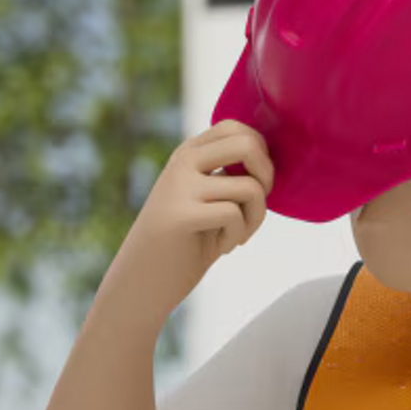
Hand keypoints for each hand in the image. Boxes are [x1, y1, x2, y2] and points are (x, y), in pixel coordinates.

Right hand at [112, 120, 273, 317]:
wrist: (142, 282)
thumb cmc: (183, 243)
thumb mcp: (205, 198)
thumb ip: (228, 174)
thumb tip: (268, 159)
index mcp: (187, 153)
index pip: (236, 127)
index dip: (260, 153)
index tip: (252, 184)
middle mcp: (182, 163)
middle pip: (249, 146)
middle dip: (267, 178)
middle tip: (253, 204)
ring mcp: (179, 187)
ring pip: (250, 188)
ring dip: (255, 218)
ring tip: (235, 235)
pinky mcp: (181, 215)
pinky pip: (235, 214)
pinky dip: (238, 235)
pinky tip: (221, 248)